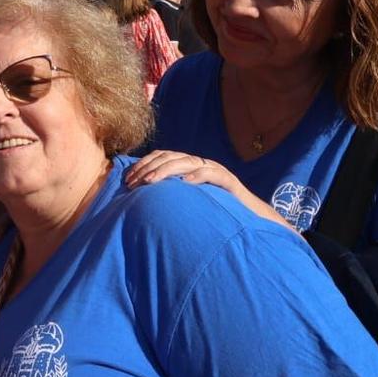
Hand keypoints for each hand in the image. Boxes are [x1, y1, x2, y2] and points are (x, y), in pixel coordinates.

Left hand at [124, 151, 287, 228]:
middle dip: (149, 169)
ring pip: (188, 162)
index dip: (143, 166)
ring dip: (166, 171)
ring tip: (151, 182)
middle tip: (133, 183)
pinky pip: (213, 175)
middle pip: (171, 157)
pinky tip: (185, 182)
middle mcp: (201, 164)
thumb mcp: (188, 203)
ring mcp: (215, 171)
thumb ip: (170, 197)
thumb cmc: (216, 213)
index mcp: (189, 167)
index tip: (127, 180)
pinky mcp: (230, 182)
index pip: (162, 157)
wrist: (250, 219)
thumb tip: (140, 202)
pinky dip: (199, 176)